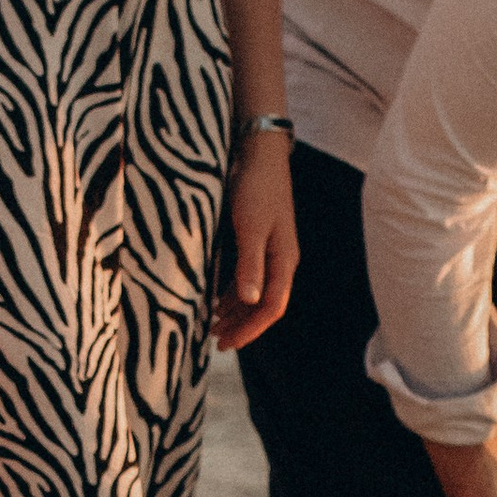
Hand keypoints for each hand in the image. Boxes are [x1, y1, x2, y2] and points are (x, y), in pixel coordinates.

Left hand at [212, 129, 297, 352]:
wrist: (258, 153)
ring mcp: (271, 251)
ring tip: (212, 325)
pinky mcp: (258, 241)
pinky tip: (215, 299)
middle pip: (265, 305)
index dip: (250, 329)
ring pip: (256, 293)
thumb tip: (250, 301)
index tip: (226, 343)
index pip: (272, 307)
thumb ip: (250, 264)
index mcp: (284, 260)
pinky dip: (233, 293)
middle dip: (242, 326)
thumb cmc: (255, 188)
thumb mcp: (250, 227)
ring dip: (236, 312)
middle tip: (216, 342)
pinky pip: (249, 277)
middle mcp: (281, 260)